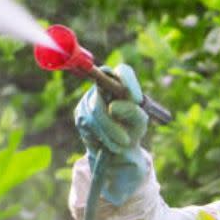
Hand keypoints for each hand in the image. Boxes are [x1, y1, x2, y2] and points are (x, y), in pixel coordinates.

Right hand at [74, 64, 148, 205]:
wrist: (119, 148)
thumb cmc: (132, 130)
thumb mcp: (139, 123)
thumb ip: (132, 113)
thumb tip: (112, 108)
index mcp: (123, 83)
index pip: (123, 71)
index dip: (128, 80)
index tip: (134, 98)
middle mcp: (103, 86)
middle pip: (103, 92)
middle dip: (114, 120)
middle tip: (126, 141)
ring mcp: (89, 98)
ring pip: (95, 112)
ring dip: (110, 133)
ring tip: (122, 145)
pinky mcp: (80, 114)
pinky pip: (88, 124)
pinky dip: (102, 137)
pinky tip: (109, 144)